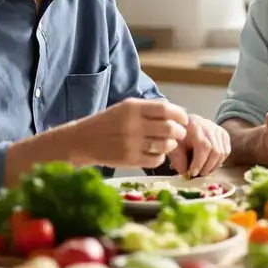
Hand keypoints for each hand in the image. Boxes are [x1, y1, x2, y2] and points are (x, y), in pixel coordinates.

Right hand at [70, 98, 189, 168]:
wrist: (83, 140)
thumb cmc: (108, 122)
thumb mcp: (125, 107)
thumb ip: (149, 108)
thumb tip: (176, 111)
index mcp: (132, 108)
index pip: (165, 109)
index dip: (179, 115)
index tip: (183, 120)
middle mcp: (133, 124)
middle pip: (169, 128)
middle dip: (179, 132)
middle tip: (179, 133)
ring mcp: (132, 143)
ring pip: (165, 145)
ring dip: (171, 145)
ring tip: (166, 143)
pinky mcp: (130, 160)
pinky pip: (156, 160)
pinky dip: (160, 157)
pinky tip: (155, 153)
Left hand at [168, 115, 230, 177]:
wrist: (186, 125)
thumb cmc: (179, 137)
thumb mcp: (174, 147)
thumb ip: (178, 161)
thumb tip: (186, 173)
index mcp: (194, 126)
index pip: (203, 146)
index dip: (200, 162)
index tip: (193, 173)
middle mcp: (209, 125)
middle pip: (215, 150)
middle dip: (207, 166)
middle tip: (199, 174)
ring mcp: (218, 129)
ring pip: (222, 152)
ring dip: (213, 166)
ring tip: (204, 170)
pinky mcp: (224, 134)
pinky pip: (226, 151)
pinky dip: (219, 161)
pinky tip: (210, 164)